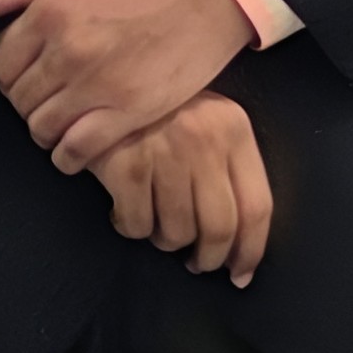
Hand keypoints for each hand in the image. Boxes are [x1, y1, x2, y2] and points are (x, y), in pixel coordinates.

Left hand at [0, 0, 250, 171]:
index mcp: (49, 11)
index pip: (1, 65)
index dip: (9, 79)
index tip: (23, 83)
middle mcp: (68, 48)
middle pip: (19, 99)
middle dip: (27, 106)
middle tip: (45, 104)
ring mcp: (98, 82)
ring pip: (42, 126)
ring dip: (45, 133)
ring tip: (59, 127)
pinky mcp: (130, 110)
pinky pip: (79, 148)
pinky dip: (69, 156)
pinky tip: (74, 151)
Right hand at [89, 92, 274, 283]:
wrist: (95, 79)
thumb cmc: (155, 108)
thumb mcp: (204, 120)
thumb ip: (226, 164)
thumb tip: (239, 238)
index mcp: (232, 128)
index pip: (257, 206)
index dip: (251, 250)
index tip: (240, 273)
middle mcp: (203, 139)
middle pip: (219, 227)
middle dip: (209, 258)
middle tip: (196, 263)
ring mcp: (163, 152)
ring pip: (177, 232)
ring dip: (165, 241)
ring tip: (154, 227)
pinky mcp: (123, 164)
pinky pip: (136, 225)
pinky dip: (130, 228)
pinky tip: (123, 212)